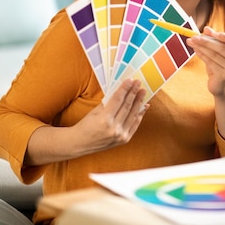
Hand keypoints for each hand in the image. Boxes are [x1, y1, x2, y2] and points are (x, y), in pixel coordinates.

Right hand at [24, 79, 148, 165]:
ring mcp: (120, 135)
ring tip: (143, 91)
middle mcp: (114, 128)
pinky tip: (144, 106)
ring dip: (139, 101)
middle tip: (139, 83)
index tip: (130, 80)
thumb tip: (122, 91)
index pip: (118, 100)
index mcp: (104, 120)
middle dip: (134, 92)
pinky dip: (140, 114)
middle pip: (127, 106)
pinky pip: (135, 124)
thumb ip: (109, 103)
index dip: (125, 89)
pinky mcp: (124, 139)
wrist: (80, 144)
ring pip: (133, 114)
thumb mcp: (95, 112)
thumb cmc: (85, 125)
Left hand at [186, 26, 224, 96]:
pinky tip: (195, 51)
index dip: (224, 35)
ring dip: (201, 47)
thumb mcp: (221, 51)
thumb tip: (206, 29)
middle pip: (222, 47)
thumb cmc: (222, 65)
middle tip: (193, 36)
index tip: (208, 32)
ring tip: (191, 42)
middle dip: (205, 41)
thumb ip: (215, 40)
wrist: (223, 86)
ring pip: (214, 55)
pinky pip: (210, 62)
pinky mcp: (224, 76)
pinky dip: (201, 55)